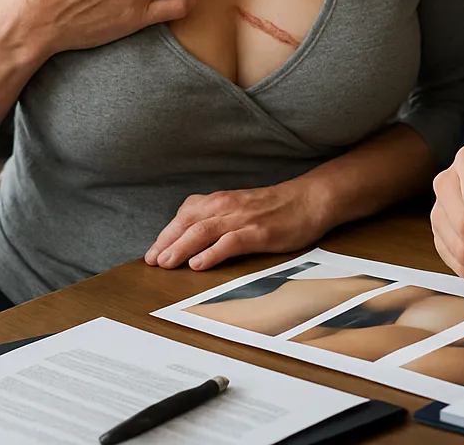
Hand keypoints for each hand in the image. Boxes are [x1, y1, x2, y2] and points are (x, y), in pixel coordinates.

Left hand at [145, 179, 333, 270]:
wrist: (312, 199)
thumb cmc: (277, 206)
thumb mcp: (242, 204)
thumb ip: (218, 213)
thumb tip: (191, 231)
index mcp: (223, 200)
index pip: (186, 213)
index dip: (166, 233)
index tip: (152, 252)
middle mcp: (229, 206)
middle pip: (189, 222)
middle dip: (167, 242)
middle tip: (151, 262)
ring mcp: (244, 218)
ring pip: (204, 230)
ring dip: (181, 247)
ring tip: (166, 263)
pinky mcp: (260, 232)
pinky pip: (230, 241)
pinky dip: (212, 252)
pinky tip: (199, 264)